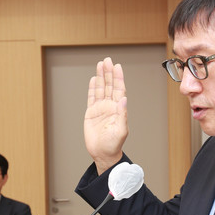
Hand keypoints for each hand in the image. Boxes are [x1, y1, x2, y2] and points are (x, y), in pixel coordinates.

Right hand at [84, 57, 128, 173]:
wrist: (103, 154)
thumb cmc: (114, 144)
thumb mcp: (121, 130)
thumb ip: (122, 114)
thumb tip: (123, 99)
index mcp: (118, 109)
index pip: (119, 89)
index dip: (118, 78)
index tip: (117, 66)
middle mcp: (110, 106)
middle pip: (109, 85)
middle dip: (109, 72)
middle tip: (107, 60)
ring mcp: (100, 109)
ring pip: (101, 89)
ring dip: (101, 77)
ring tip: (101, 64)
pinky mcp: (91, 113)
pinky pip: (92, 97)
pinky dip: (92, 88)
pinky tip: (94, 79)